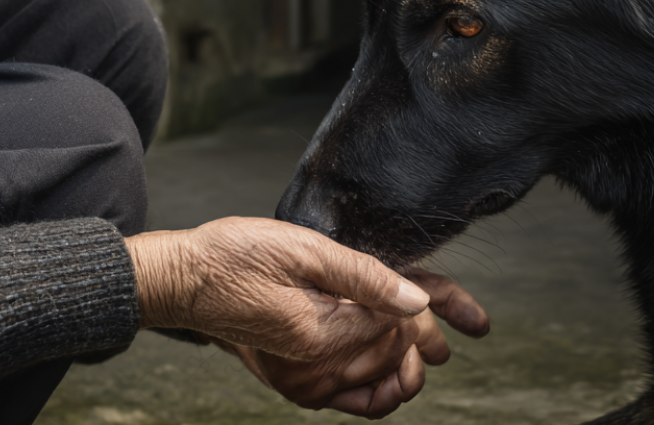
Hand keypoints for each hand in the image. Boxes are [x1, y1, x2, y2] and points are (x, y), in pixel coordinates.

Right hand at [124, 218, 488, 417]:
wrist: (186, 280)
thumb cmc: (235, 255)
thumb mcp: (301, 249)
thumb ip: (361, 275)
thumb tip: (415, 297)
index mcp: (320, 334)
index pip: (395, 327)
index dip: (423, 308)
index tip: (438, 289)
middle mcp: (315, 372)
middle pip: (393, 356)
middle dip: (426, 334)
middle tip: (467, 317)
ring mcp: (304, 385)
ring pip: (380, 383)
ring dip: (412, 360)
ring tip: (438, 345)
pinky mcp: (297, 385)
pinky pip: (354, 403)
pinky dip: (383, 391)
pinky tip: (398, 372)